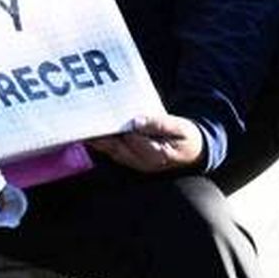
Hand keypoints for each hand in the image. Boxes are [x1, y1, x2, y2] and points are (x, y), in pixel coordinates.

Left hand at [88, 113, 204, 173]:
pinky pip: (115, 152)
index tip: (104, 114)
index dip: (117, 127)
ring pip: (112, 151)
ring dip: (98, 140)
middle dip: (100, 136)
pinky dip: (104, 143)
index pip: (131, 139)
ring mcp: (137, 163)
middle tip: (85, 121)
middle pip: (116, 148)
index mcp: (156, 154)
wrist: (194, 152)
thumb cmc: (188, 137)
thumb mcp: (180, 127)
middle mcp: (143, 162)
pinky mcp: (133, 160)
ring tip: (84, 125)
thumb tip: (137, 121)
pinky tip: (95, 133)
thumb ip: (160, 123)